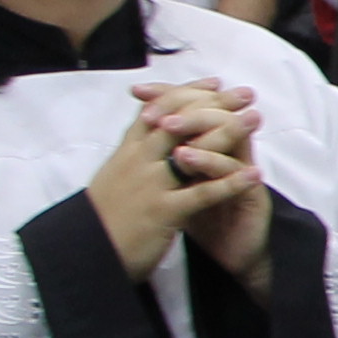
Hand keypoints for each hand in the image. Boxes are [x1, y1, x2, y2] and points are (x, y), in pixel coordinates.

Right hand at [87, 86, 260, 282]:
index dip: (186, 94)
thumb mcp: (112, 178)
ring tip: (255, 119)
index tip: (213, 83)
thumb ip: (132, 156)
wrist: (83, 253)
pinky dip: (230, 183)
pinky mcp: (162, 211)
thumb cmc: (101, 219)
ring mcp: (150, 185)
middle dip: (213, 104)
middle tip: (245, 94)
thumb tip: (147, 135)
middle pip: (178, 121)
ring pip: (192, 149)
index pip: (157, 111)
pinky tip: (254, 174)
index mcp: (126, 153)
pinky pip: (202, 194)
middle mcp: (137, 161)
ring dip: (228, 131)